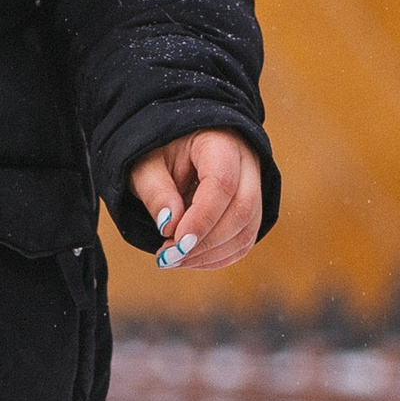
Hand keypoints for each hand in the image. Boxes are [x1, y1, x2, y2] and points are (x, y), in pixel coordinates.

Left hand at [129, 129, 262, 274]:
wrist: (174, 149)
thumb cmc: (158, 153)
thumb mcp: (146, 166)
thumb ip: (155, 192)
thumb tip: (168, 226)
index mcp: (220, 142)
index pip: (222, 183)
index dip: (202, 218)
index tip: (175, 242)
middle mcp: (246, 163)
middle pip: (242, 209)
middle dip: (206, 241)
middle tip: (169, 256)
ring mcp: (253, 188)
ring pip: (246, 230)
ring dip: (210, 254)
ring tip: (173, 258)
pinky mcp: (251, 211)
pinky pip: (243, 241)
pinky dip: (217, 257)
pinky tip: (189, 258)